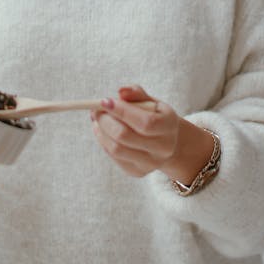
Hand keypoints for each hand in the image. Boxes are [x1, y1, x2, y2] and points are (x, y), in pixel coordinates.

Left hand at [91, 84, 215, 184]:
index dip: (121, 111)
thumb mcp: (151, 101)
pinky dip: (103, 142)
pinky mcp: (137, 172)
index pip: (144, 122)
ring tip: (97, 119)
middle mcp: (163, 148)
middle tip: (95, 110)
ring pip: (116, 149)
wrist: (166, 141)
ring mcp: (150, 163)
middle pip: (125, 136)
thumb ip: (136, 93)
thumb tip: (121, 91)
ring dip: (101, 131)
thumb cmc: (155, 115)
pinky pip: (114, 157)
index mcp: (168, 126)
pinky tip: (102, 131)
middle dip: (105, 120)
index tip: (104, 101)